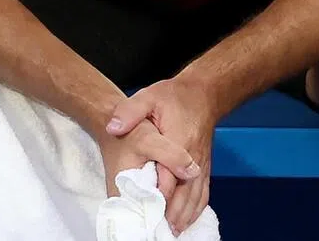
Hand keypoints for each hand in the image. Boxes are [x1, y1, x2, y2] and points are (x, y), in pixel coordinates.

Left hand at [105, 75, 217, 235]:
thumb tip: (113, 127)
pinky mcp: (206, 165)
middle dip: (171, 214)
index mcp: (179, 140)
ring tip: (169, 232)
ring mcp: (202, 163)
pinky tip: (185, 221)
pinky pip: (204, 192)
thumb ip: (129, 110)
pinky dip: (196, 210)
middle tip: (155, 231)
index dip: (157, 196)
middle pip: (184, 192)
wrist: (204, 92)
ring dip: (183, 217)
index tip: (144, 211)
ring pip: (196, 196)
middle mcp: (194, 156)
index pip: (169, 175)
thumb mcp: (149, 96)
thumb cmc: (175, 96)